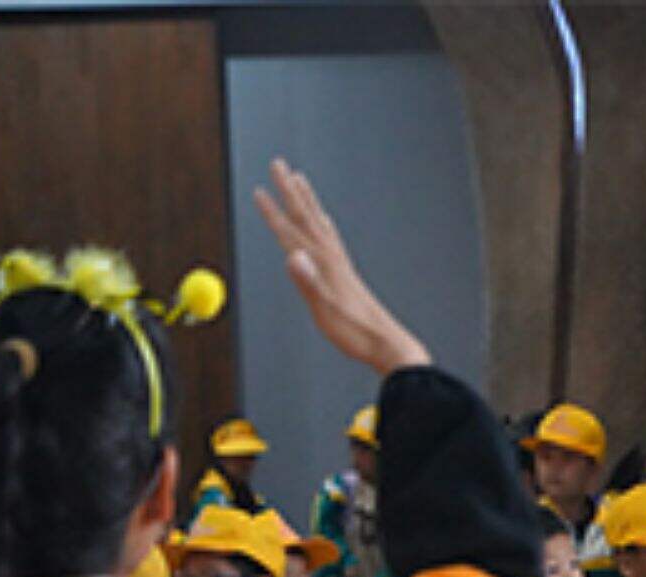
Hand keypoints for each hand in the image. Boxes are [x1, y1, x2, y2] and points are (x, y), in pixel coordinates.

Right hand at [253, 159, 429, 373]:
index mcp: (322, 264)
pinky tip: (324, 221)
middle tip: (278, 163)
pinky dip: (323, 221)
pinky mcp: (347, 271)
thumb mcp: (325, 309)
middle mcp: (332, 257)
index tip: (258, 190)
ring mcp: (341, 262)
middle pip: (305, 216)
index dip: (272, 212)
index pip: (290, 231)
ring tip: (298, 179)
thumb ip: (308, 283)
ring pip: (318, 221)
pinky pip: (331, 236)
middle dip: (289, 189)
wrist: (386, 343)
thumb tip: (292, 256)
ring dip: (306, 199)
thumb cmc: (355, 331)